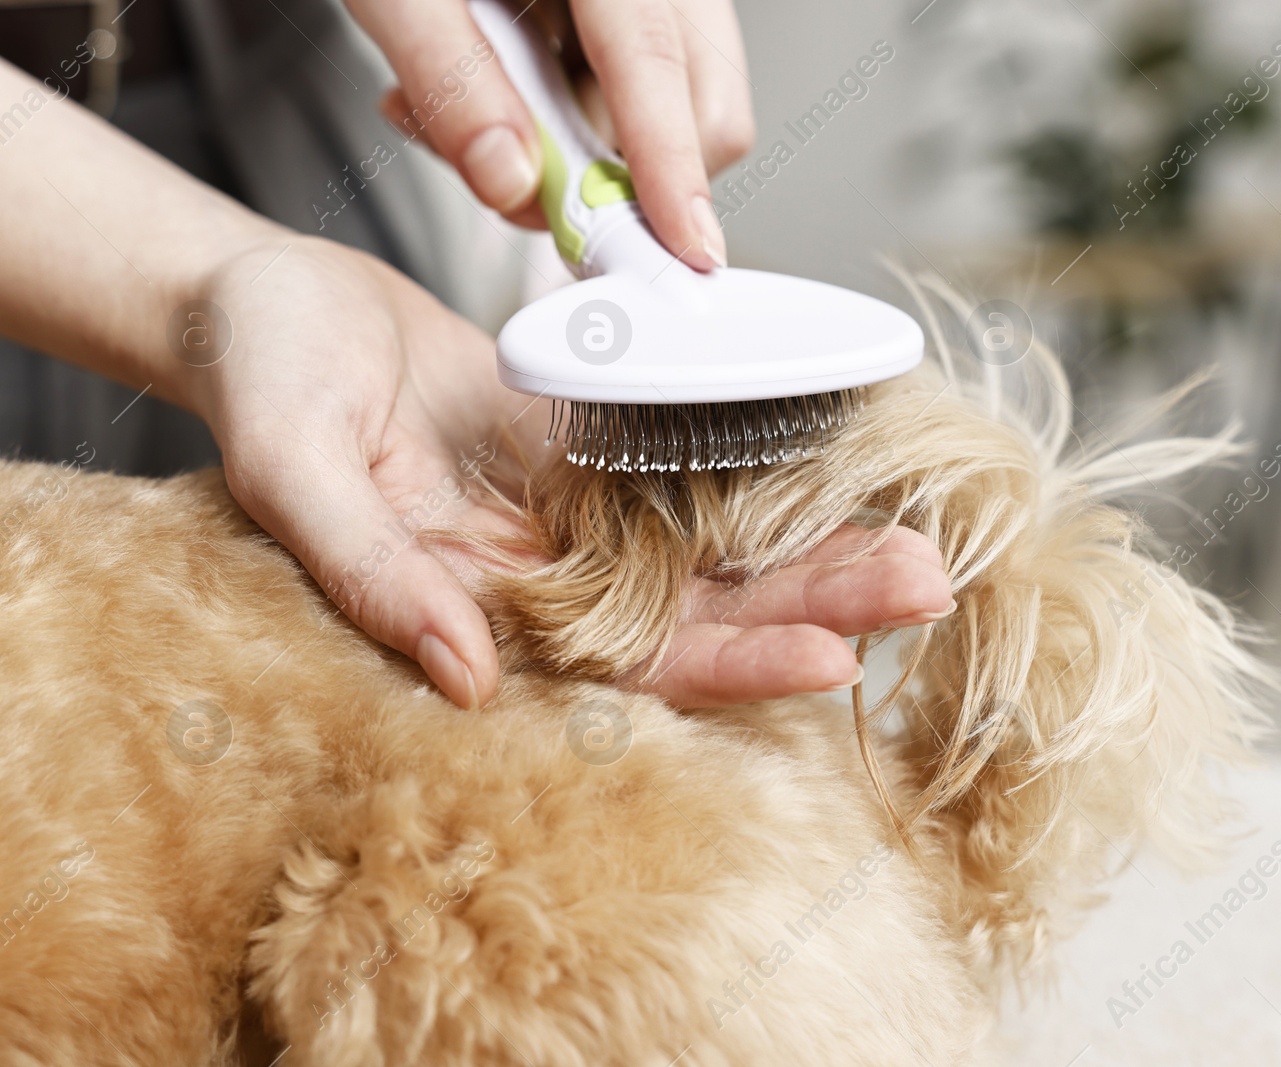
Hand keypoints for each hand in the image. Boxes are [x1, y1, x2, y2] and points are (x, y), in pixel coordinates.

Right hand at [182, 238, 951, 708]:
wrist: (273, 303)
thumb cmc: (264, 379)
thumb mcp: (293, 470)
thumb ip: (375, 572)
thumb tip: (466, 676)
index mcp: (481, 603)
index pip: (625, 663)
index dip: (726, 666)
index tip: (831, 658)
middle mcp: (546, 576)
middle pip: (699, 613)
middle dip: (812, 605)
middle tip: (923, 590)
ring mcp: (578, 511)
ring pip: (714, 549)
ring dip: (810, 549)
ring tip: (913, 546)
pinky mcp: (594, 448)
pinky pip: (694, 469)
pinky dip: (766, 476)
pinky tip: (841, 474)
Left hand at [347, 0, 754, 270]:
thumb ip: (450, 82)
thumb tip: (511, 182)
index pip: (654, 60)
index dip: (670, 165)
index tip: (685, 245)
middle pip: (702, 106)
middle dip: (625, 178)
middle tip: (525, 187)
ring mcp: (664, 2)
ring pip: (679, 121)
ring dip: (587, 158)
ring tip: (489, 119)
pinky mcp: (647, 27)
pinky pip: (643, 108)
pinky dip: (579, 134)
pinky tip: (512, 100)